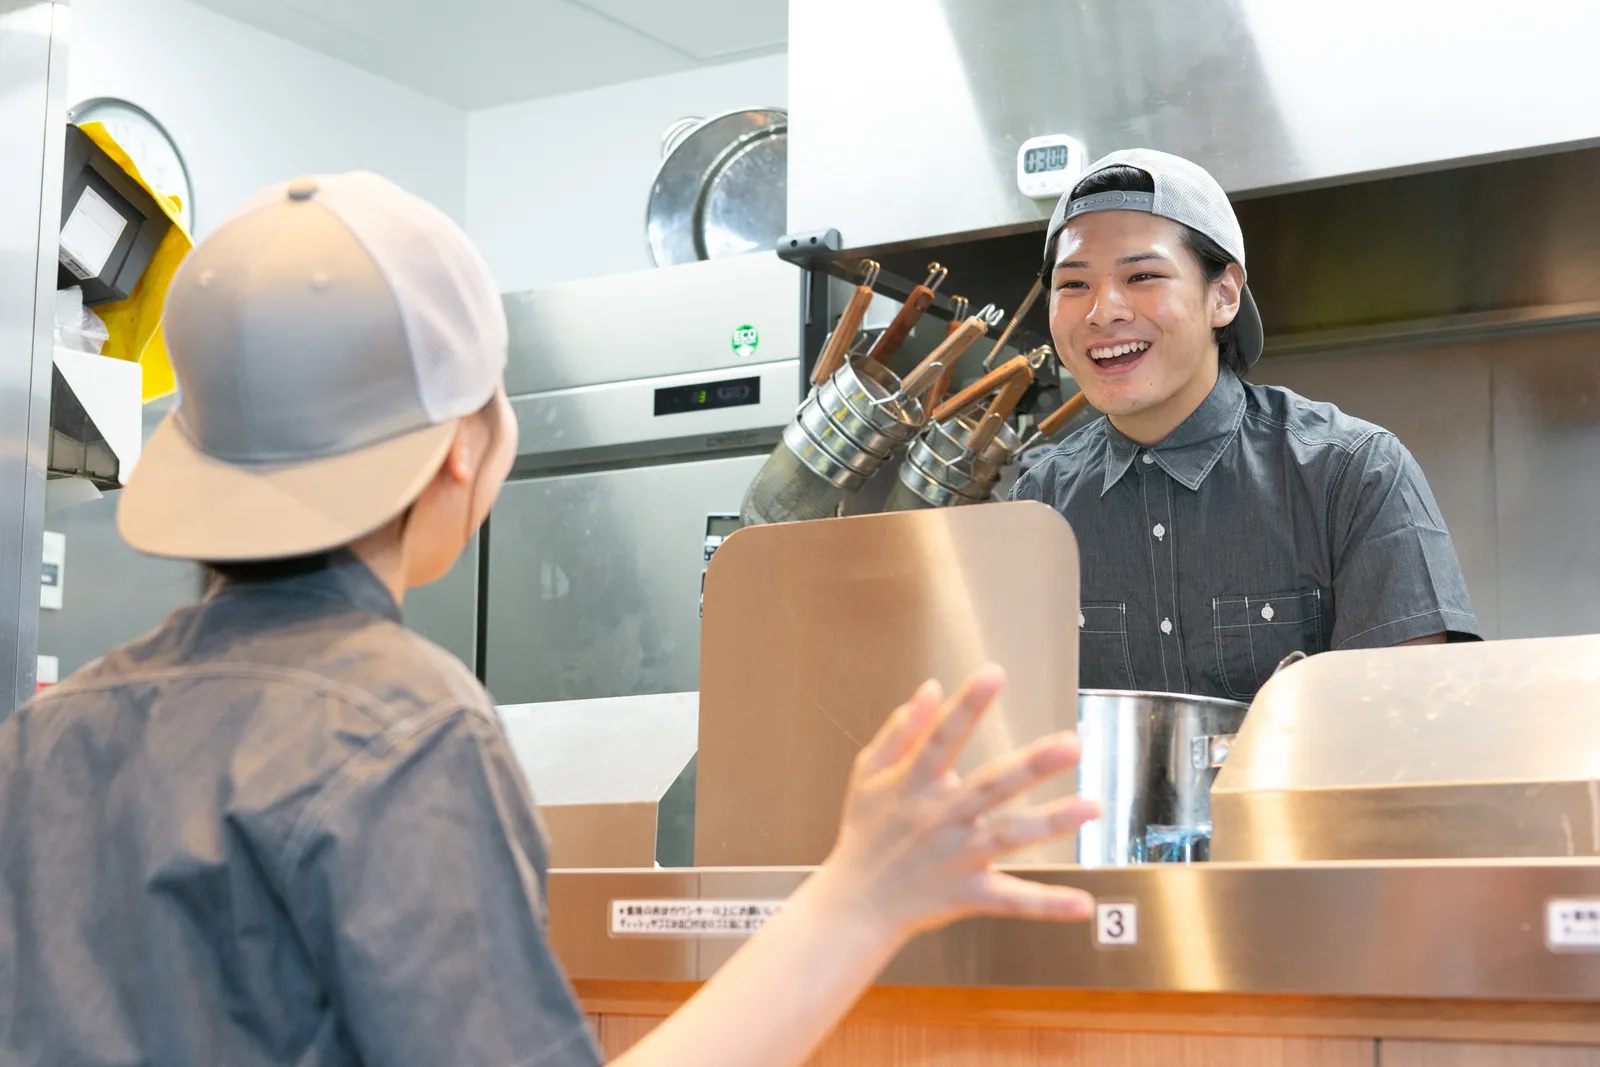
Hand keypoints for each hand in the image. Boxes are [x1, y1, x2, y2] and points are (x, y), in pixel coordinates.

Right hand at [815, 664, 1097, 940]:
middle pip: (990, 786)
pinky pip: (1011, 899)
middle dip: (1031, 765)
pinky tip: (1081, 903)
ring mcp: (956, 857)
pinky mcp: (968, 894)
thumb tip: (931, 689)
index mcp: (914, 784)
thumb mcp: (868, 773)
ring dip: (1050, 823)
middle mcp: (940, 818)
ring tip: (1092, 807)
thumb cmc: (865, 833)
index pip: (942, 737)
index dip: (966, 706)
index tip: (993, 674)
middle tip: (1071, 744)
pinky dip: (1046, 904)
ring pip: (1008, 836)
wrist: (855, 903)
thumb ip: (900, 730)